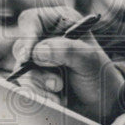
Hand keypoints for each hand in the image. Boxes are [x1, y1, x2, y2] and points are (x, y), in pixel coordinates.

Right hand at [13, 6, 124, 123]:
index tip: (29, 55)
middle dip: (38, 69)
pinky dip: (39, 95)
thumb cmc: (100, 75)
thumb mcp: (89, 60)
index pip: (32, 20)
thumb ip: (66, 50)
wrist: (102, 104)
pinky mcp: (36, 80)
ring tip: (60, 91)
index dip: (27, 35)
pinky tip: (56, 100)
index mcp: (59, 23)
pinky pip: (25, 86)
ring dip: (40, 85)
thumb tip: (37, 51)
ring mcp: (39, 61)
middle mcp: (46, 39)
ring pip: (22, 71)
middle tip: (56, 82)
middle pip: (21, 48)